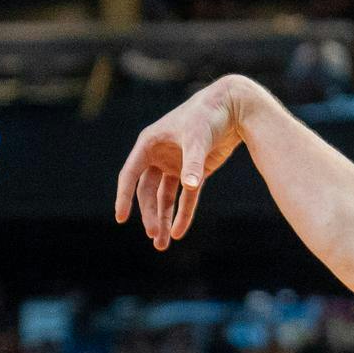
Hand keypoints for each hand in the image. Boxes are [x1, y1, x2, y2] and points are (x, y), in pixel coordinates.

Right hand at [113, 77, 254, 250]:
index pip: (131, 175)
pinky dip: (183, 214)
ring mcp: (176, 164)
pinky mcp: (195, 172)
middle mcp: (159, 155)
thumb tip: (189, 186)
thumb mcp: (198, 138)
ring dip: (164, 219)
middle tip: (154, 236)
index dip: (124, 197)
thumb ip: (193, 163)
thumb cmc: (209, 116)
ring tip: (162, 243)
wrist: (232, 109)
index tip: (121, 218)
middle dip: (150, 215)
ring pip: (165, 198)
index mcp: (149, 144)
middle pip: (148, 192)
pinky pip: (186, 198)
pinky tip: (179, 232)